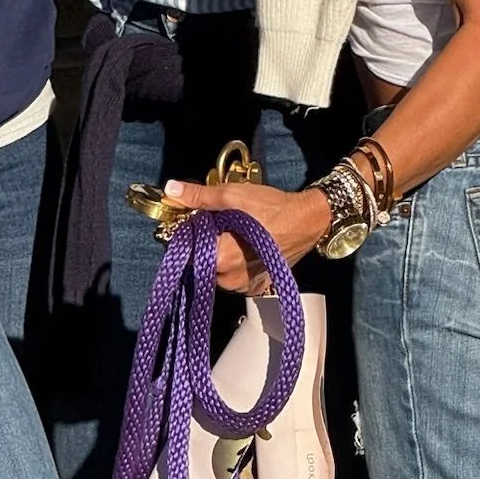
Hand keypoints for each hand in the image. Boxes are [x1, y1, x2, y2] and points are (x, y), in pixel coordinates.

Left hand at [161, 178, 331, 292]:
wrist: (308, 221)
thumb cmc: (271, 208)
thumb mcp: (232, 196)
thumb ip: (198, 197)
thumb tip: (170, 190)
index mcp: (219, 259)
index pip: (187, 251)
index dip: (188, 233)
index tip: (196, 220)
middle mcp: (229, 280)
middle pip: (200, 262)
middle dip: (205, 243)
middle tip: (219, 224)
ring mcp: (244, 287)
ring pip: (216, 272)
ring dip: (219, 255)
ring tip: (233, 235)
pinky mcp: (256, 287)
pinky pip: (234, 278)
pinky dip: (234, 264)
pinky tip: (244, 247)